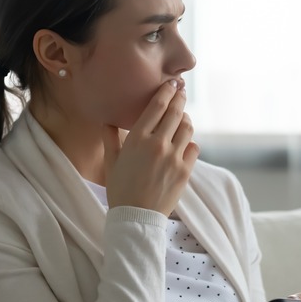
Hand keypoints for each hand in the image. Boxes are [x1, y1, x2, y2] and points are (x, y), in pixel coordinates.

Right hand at [102, 80, 198, 215]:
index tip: (171, 83)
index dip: (166, 92)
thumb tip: (107, 120)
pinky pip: (194, 148)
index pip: (157, 107)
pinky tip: (185, 143)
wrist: (136, 218)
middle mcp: (157, 145)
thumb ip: (110, 137)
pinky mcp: (185, 171)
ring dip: (186, 120)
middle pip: (175, 113)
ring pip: (187, 129)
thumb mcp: (111, 162)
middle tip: (181, 91)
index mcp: (137, 139)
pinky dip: (190, 143)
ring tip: (182, 118)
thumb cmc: (120, 189)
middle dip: (180, 98)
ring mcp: (174, 158)